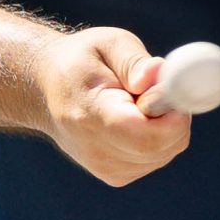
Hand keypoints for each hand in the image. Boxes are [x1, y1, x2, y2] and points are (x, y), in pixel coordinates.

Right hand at [40, 27, 191, 187]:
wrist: (45, 91)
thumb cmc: (80, 62)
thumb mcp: (106, 43)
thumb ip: (135, 60)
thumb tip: (159, 76)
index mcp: (91, 115)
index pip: (146, 134)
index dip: (172, 114)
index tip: (172, 88)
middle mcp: (96, 151)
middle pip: (162, 146)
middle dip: (174, 115)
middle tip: (157, 89)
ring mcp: (105, 168)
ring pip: (165, 152)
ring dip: (166, 125)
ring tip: (137, 103)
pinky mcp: (115, 176)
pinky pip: (158, 157)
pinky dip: (159, 137)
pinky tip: (135, 119)